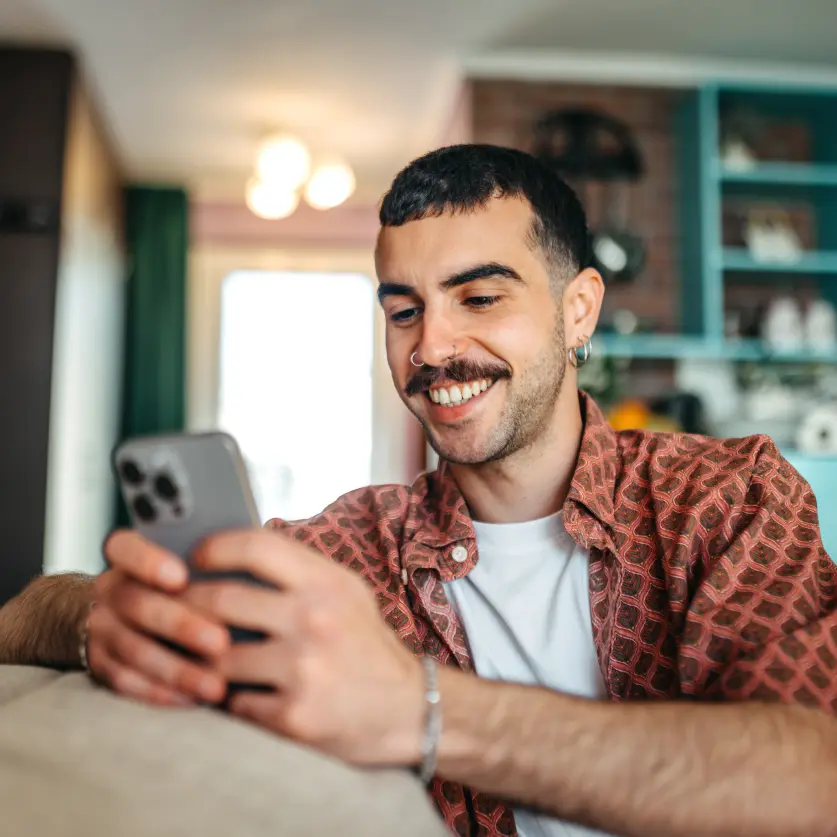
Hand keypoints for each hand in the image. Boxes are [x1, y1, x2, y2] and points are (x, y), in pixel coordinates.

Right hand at [87, 531, 230, 705]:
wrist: (134, 617)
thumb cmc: (189, 584)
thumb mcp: (197, 565)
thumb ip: (216, 563)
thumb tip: (258, 573)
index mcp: (130, 555)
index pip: (124, 547)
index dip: (148, 560)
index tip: (181, 576)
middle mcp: (110, 589)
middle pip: (136, 603)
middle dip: (180, 624)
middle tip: (221, 642)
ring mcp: (102, 628)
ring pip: (133, 649)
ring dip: (177, 669)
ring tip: (217, 685)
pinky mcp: (102, 666)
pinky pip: (127, 683)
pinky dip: (162, 693)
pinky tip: (194, 700)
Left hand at [184, 529, 425, 766]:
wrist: (407, 710)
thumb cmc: (367, 646)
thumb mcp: (346, 593)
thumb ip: (298, 573)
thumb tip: (232, 555)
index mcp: (326, 582)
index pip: (256, 546)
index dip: (214, 548)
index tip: (194, 559)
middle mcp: (315, 619)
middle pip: (221, 601)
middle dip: (186, 607)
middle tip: (173, 612)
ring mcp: (303, 669)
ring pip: (216, 659)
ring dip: (200, 661)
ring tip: (196, 659)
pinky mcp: (293, 717)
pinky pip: (233, 703)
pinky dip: (227, 701)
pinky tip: (234, 696)